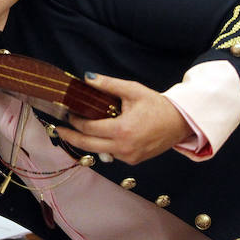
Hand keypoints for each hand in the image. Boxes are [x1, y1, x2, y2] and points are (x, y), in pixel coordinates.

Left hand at [55, 73, 192, 164]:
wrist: (181, 122)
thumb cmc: (157, 105)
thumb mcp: (132, 90)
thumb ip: (108, 85)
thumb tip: (86, 78)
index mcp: (122, 130)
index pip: (89, 128)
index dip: (75, 121)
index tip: (67, 113)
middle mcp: (123, 147)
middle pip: (88, 145)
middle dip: (71, 137)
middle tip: (58, 129)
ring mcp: (129, 156)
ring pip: (99, 152)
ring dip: (86, 142)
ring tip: (75, 131)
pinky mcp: (134, 160)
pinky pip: (111, 154)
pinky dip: (102, 146)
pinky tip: (97, 136)